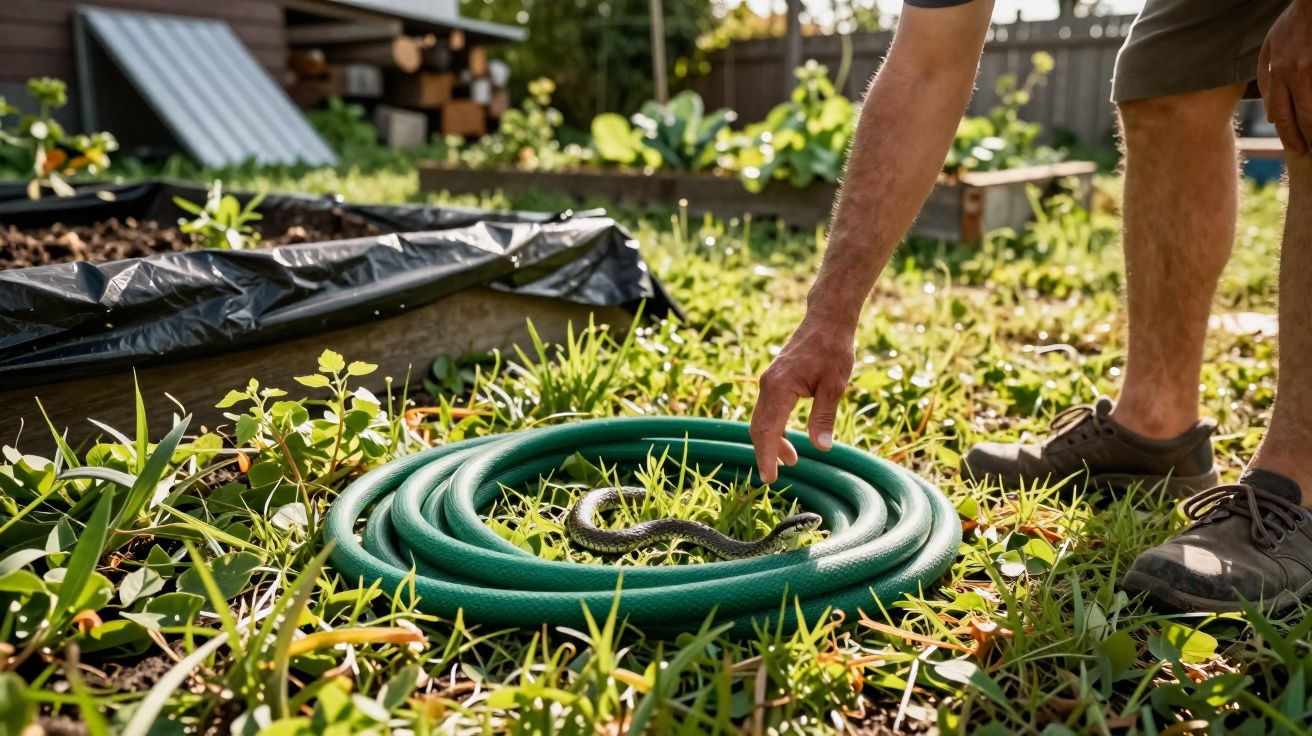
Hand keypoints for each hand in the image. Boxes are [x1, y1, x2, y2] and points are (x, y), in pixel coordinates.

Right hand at [749, 315, 855, 483]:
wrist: (826, 319)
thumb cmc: (833, 348)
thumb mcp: (835, 384)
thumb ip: (824, 417)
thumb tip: (821, 448)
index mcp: (780, 387)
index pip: (768, 430)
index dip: (767, 457)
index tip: (770, 479)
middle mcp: (768, 385)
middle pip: (759, 427)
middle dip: (766, 453)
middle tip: (775, 478)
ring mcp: (769, 381)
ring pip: (762, 420)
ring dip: (772, 442)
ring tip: (791, 461)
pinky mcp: (774, 380)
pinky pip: (767, 410)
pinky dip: (774, 428)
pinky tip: (789, 440)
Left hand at [1258, 0, 1311, 153]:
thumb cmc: (1291, 25)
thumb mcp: (1268, 48)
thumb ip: (1265, 80)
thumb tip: (1270, 115)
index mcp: (1279, 70)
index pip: (1280, 112)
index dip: (1287, 133)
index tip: (1294, 146)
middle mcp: (1297, 73)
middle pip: (1302, 115)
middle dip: (1305, 138)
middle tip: (1308, 152)